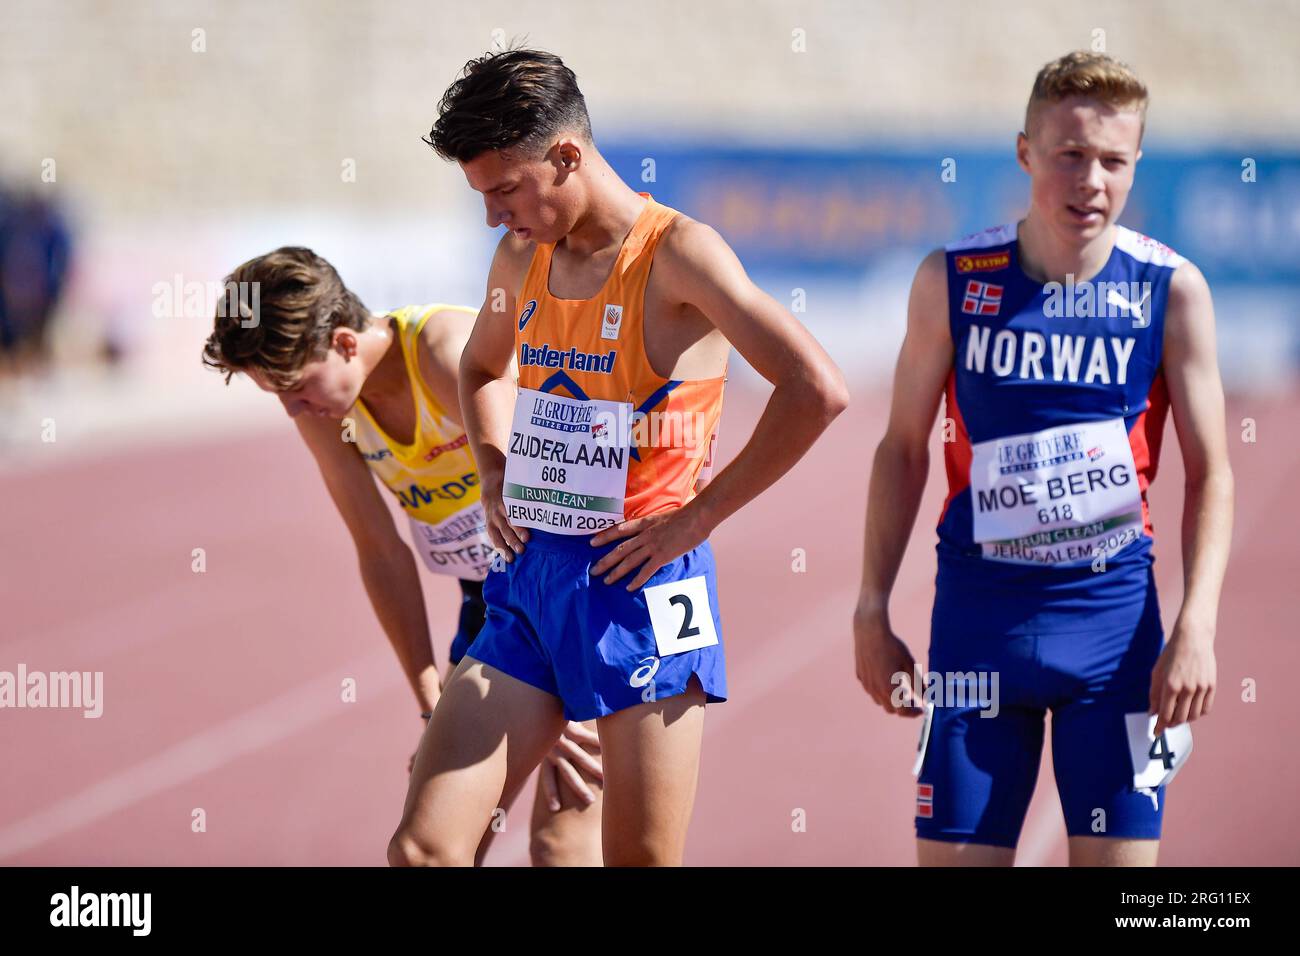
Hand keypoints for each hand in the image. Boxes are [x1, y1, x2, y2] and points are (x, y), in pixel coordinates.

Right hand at [480, 474, 528, 561]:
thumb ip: (529, 498)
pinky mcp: (489, 525)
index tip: (527, 538)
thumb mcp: (519, 489)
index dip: (519, 528)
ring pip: (498, 535)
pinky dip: (498, 548)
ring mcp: (492, 519)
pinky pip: (493, 537)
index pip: (513, 517)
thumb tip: (550, 504)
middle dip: (513, 540)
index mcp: (506, 502)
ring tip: (511, 559)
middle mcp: (498, 511)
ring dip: (504, 547)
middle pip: (506, 527)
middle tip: (522, 550)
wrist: (492, 486)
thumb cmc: (513, 490)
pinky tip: (504, 557)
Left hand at [540, 720, 602, 809]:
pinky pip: (588, 738)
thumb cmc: (541, 718)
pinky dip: (598, 744)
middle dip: (578, 788)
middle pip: (567, 774)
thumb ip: (545, 747)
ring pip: (580, 758)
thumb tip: (554, 758)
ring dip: (594, 769)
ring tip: (605, 779)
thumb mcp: (540, 736)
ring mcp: (563, 739)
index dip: (551, 793)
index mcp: (545, 754)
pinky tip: (609, 749)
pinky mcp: (572, 728)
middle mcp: (553, 750)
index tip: (554, 809)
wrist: (540, 697)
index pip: (547, 778)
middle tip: (589, 801)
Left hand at [588, 506, 709, 590]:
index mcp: (645, 523)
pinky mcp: (662, 556)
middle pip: (620, 549)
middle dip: (605, 561)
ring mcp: (653, 546)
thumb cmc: (686, 514)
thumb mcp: (665, 515)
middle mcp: (645, 535)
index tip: (592, 542)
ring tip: (606, 581)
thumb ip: (657, 524)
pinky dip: (637, 580)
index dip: (604, 536)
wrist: (697, 516)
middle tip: (593, 570)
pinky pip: (646, 570)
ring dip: (616, 572)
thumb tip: (657, 528)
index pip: (619, 529)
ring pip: (629, 561)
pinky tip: (629, 587)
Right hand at [853, 604, 922, 716]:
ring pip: (879, 701)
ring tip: (901, 690)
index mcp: (889, 688)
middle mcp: (875, 690)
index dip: (913, 713)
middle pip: (891, 709)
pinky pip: (871, 690)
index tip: (921, 709)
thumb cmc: (892, 646)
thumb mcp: (909, 664)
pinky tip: (886, 678)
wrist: (869, 631)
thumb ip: (918, 684)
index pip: (902, 711)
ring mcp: (866, 684)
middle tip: (913, 700)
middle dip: (903, 708)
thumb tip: (926, 698)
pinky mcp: (860, 676)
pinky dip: (881, 691)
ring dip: (891, 700)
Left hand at [1150, 615, 1216, 735]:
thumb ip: (1154, 694)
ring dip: (1184, 720)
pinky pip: (1206, 708)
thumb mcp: (1156, 672)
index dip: (1160, 726)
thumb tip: (1152, 712)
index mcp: (1171, 685)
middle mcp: (1187, 689)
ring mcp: (1202, 688)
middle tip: (1166, 723)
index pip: (1165, 714)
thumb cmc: (1171, 654)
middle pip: (1180, 718)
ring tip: (1177, 715)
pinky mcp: (1212, 686)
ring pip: (1194, 716)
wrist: (1193, 639)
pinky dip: (1197, 713)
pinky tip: (1190, 709)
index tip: (1156, 733)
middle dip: (1171, 724)